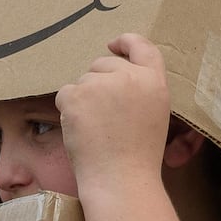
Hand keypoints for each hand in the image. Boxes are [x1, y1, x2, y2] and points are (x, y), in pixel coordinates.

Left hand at [55, 33, 171, 193]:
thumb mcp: (155, 114)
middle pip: (103, 63)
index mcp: (154, 81)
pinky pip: (65, 94)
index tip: (114, 44)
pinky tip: (82, 131)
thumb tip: (115, 69)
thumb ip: (141, 88)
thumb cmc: (138, 155)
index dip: (126, 41)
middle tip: (105, 117)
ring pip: (82, 81)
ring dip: (83, 100)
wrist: (121, 179)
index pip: (142, 46)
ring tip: (97, 129)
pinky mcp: (76, 95)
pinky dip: (68, 111)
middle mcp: (129, 76)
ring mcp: (101, 83)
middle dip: (98, 82)